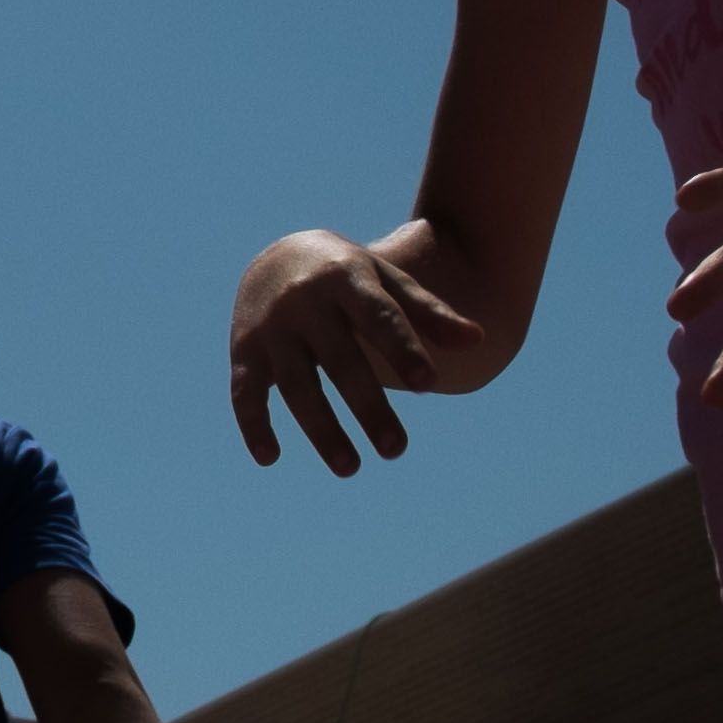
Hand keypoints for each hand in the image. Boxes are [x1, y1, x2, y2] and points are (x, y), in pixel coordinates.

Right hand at [230, 231, 488, 476]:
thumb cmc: (349, 275)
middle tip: (396, 450)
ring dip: (320, 428)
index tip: (428, 387)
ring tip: (351, 468)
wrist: (278, 254)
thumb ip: (429, 312)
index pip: (378, 317)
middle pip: (339, 359)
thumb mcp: (388, 282)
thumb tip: (478, 340)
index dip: (403, 350)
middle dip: (367, 405)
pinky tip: (270, 457)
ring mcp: (272, 327)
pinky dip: (253, 425)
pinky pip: (245, 392)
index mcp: (347, 279)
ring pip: (295, 384)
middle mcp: (305, 302)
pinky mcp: (244, 350)